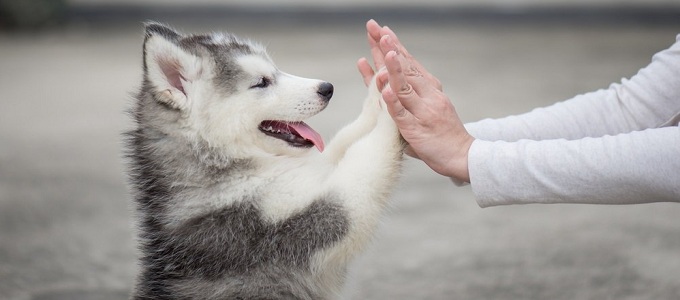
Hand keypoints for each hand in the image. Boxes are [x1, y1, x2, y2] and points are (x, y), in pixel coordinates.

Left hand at [358, 20, 473, 181]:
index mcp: (429, 89)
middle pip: (405, 68)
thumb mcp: (428, 108)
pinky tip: (385, 91)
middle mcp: (428, 96)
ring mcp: (422, 112)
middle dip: (389, 47)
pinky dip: (393, 102)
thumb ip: (409, 96)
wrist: (463, 156)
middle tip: (376, 29)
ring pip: (405, 87)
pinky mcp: (416, 130)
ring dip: (394, 68)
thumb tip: (389, 85)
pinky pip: (402, 115)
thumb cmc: (442, 134)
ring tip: (385, 50)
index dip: (395, 46)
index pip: (409, 63)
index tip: (383, 30)